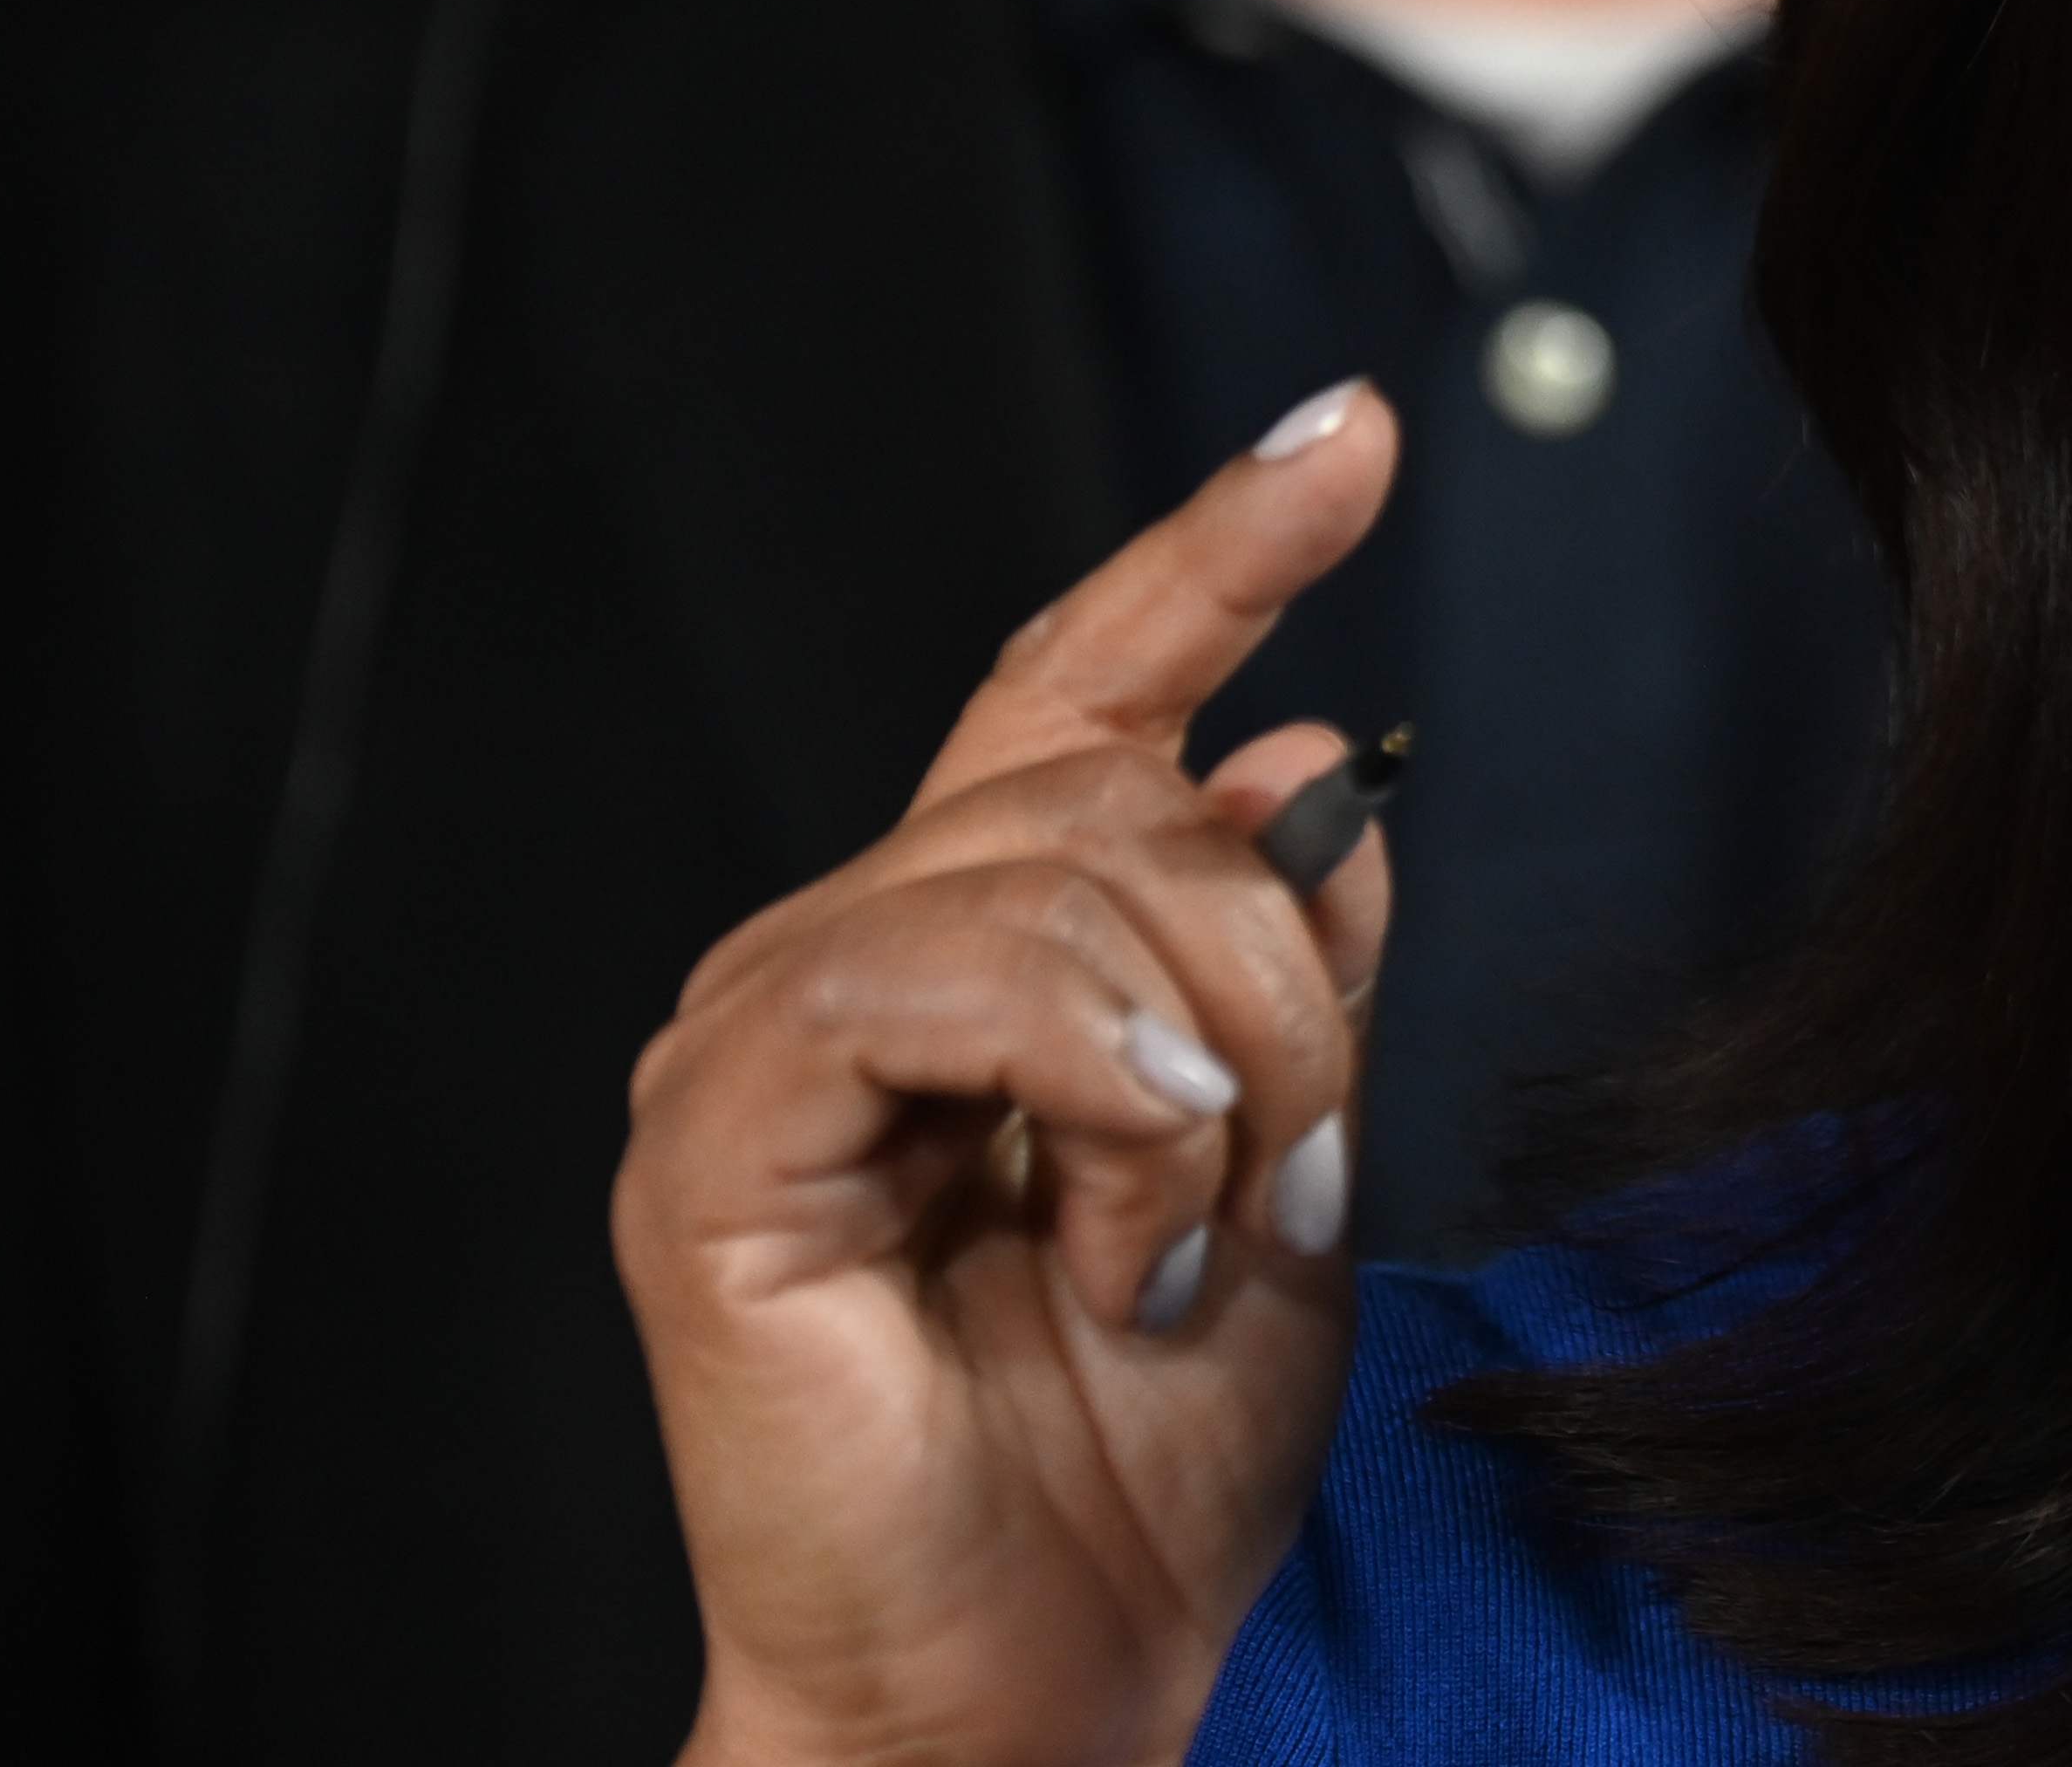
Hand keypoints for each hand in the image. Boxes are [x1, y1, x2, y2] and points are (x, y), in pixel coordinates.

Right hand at [616, 383, 1402, 1766]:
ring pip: (1062, 882)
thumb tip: (1305, 752)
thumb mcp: (1289, 1158)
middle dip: (1277, 982)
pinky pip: (943, 983)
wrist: (1052, 1667)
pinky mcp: (715, 1134)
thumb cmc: (1148, 1451)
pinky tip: (1132, 1210)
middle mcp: (853, 953)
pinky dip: (1097, 1084)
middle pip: (1126, 799)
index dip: (1216, 545)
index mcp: (988, 948)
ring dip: (1201, 1072)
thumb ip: (1292, 961)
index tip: (1356, 428)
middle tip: (1281, 1185)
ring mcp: (764, 1035)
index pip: (1090, 683)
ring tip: (1185, 1242)